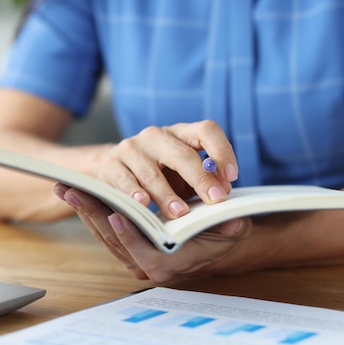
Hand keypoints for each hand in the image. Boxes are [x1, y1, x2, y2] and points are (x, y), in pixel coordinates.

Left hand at [54, 184, 251, 282]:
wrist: (219, 243)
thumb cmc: (225, 233)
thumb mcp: (234, 227)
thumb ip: (230, 225)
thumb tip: (230, 219)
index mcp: (175, 265)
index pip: (147, 257)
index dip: (131, 238)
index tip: (116, 215)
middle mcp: (151, 266)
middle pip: (116, 243)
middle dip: (94, 216)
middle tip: (74, 193)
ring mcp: (137, 259)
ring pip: (105, 237)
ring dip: (86, 212)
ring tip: (67, 189)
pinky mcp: (127, 248)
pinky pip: (105, 231)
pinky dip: (91, 212)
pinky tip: (79, 194)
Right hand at [94, 120, 237, 218]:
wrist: (113, 173)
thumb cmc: (161, 179)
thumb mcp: (187, 182)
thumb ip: (208, 192)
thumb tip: (232, 213)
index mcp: (182, 134)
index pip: (206, 130)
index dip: (222, 151)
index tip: (232, 177)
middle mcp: (157, 136)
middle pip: (182, 153)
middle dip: (200, 178)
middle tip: (215, 200)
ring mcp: (132, 147)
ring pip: (152, 171)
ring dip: (167, 194)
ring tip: (180, 213)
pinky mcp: (111, 164)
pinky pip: (124, 179)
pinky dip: (133, 192)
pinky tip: (143, 205)